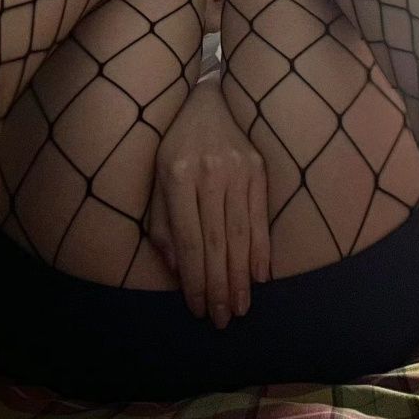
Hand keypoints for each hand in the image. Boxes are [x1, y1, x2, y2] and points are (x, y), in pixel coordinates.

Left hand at [148, 73, 269, 328]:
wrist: (205, 99)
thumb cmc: (174, 145)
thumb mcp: (157, 178)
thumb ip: (163, 224)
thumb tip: (178, 270)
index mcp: (177, 174)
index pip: (187, 239)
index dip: (193, 278)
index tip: (198, 307)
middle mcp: (209, 172)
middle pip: (216, 241)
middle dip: (219, 286)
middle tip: (222, 319)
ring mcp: (238, 169)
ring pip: (240, 233)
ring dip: (242, 276)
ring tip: (241, 306)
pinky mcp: (258, 168)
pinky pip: (260, 216)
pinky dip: (261, 249)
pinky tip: (260, 275)